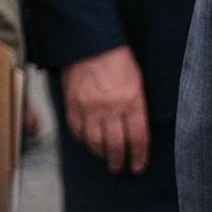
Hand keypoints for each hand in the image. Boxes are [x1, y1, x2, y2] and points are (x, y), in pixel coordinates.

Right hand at [60, 45, 149, 173]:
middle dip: (119, 160)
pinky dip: (83, 141)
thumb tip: (137, 128)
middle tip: (120, 167)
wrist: (90, 44)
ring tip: (106, 160)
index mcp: (132, 102)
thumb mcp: (138, 82)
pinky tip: (88, 144)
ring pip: (95, 142)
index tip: (138, 166)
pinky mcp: (72, 106)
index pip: (138, 138)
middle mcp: (110, 109)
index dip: (139, 156)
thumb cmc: (119, 59)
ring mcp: (89, 109)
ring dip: (101, 154)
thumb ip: (137, 106)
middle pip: (116, 145)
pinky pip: (77, 131)